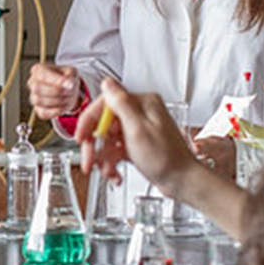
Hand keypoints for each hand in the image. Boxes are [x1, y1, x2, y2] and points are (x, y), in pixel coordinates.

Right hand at [28, 63, 81, 119]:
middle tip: (70, 92)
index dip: (56, 81)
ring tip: (68, 98)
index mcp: (38, 70)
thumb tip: (69, 84)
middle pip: (38, 88)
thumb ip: (70, 76)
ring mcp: (33, 97)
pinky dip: (55, 111)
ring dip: (58, 101)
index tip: (70, 85)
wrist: (68, 91)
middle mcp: (32, 83)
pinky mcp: (37, 110)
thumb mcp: (71, 72)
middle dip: (57, 92)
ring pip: (39, 101)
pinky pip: (43, 113)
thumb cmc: (67, 78)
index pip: (42, 75)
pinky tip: (63, 107)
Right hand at [77, 79, 248, 239]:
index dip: (89, 122)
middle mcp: (140, 113)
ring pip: (108, 139)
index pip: (105, 104)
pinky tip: (114, 174)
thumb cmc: (167, 159)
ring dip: (103, 158)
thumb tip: (107, 83)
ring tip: (107, 172)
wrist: (182, 181)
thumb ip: (121, 104)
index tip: (81, 137)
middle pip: (104, 124)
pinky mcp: (138, 143)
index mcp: (142, 104)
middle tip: (89, 161)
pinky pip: (116, 150)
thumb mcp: (139, 130)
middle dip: (95, 145)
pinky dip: (112, 163)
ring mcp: (139, 129)